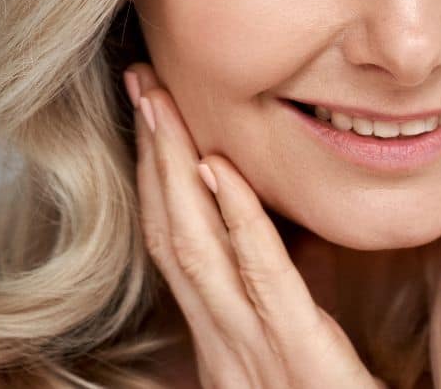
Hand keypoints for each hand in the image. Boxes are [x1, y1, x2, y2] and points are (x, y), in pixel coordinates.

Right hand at [124, 63, 382, 388]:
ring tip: (160, 104)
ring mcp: (254, 350)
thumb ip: (281, 303)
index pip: (180, 242)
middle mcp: (227, 340)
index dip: (159, 174)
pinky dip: (237, 224)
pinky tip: (220, 172)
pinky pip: (263, 281)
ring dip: (175, 169)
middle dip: (153, 153)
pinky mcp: (301, 358)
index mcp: (228, 336)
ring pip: (198, 247)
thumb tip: (274, 244)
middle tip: (139, 82)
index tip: (152, 111)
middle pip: (174, 232)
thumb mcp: (298, 352)